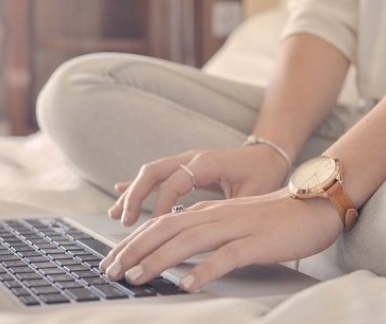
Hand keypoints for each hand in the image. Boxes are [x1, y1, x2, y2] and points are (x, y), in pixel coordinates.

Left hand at [100, 189, 342, 291]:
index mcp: (208, 213)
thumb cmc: (273, 219)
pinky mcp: (256, 242)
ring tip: (136, 277)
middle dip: (133, 250)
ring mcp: (236, 227)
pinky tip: (187, 284)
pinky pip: (226, 256)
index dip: (132, 242)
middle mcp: (215, 216)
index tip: (111, 260)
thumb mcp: (232, 223)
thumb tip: (176, 253)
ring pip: (188, 241)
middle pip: (165, 230)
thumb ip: (205, 233)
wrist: (314, 205)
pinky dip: (204, 270)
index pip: (160, 224)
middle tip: (110, 271)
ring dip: (158, 260)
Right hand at [109, 145, 290, 225]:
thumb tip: (212, 231)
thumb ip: (231, 208)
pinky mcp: (184, 168)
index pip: (175, 182)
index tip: (155, 227)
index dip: (162, 204)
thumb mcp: (253, 193)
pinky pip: (156, 175)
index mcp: (207, 162)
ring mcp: (185, 161)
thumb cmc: (264, 174)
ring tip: (117, 217)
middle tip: (125, 222)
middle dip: (135, 196)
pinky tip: (120, 194)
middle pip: (153, 172)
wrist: (268, 154)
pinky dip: (138, 186)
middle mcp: (192, 158)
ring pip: (150, 173)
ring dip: (132, 194)